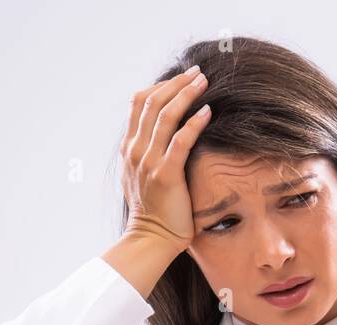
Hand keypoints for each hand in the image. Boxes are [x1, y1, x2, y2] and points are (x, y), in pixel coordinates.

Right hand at [118, 65, 212, 250]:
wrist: (150, 239)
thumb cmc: (154, 212)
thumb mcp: (142, 176)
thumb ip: (147, 154)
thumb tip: (162, 137)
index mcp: (129, 148)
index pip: (139, 103)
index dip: (161, 86)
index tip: (181, 78)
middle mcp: (135, 150)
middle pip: (152, 102)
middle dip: (176, 83)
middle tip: (198, 73)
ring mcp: (148, 161)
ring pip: (165, 116)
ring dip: (186, 94)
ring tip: (204, 82)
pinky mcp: (166, 175)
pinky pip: (180, 141)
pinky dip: (194, 123)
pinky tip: (207, 111)